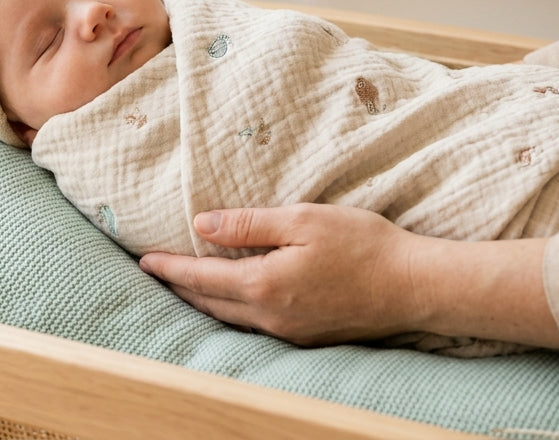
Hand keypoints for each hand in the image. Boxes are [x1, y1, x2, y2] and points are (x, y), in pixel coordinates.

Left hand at [137, 203, 431, 345]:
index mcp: (263, 285)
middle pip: (209, 303)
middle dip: (179, 286)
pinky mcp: (307, 338)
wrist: (414, 288)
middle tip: (154, 272)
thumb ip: (248, 224)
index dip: (170, 267)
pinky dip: (232, 312)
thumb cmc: (363, 245)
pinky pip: (255, 326)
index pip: (201, 277)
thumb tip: (202, 225)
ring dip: (203, 302)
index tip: (144, 259)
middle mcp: (269, 316)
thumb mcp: (302, 220)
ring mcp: (288, 333)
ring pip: (230, 318)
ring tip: (184, 287)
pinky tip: (232, 301)